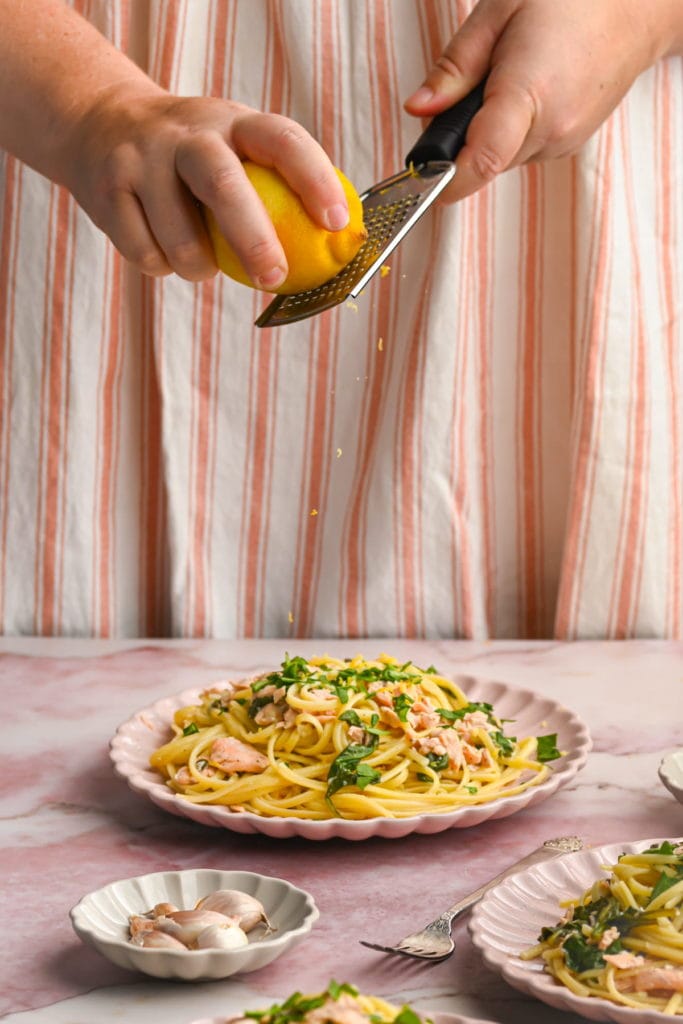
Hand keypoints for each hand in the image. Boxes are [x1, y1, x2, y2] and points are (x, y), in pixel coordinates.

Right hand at [63, 87, 349, 283]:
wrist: (99, 122)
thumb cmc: (191, 155)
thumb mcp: (232, 146)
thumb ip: (274, 185)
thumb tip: (334, 248)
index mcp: (232, 121)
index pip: (282, 140)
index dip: (313, 179)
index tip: (335, 222)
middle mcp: (186, 134)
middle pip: (223, 184)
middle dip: (253, 239)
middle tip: (274, 278)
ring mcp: (141, 159)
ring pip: (180, 239)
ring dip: (200, 268)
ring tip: (204, 264)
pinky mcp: (108, 191)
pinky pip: (147, 255)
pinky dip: (163, 267)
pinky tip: (163, 250)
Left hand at [404, 0, 682, 200]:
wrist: (636, 8)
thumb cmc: (569, 0)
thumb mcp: (497, 14)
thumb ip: (455, 68)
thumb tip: (418, 110)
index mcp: (529, 94)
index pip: (479, 162)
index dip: (441, 179)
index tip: (418, 177)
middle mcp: (550, 130)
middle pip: (479, 162)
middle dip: (458, 139)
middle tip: (465, 91)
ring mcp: (562, 143)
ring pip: (499, 158)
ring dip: (487, 132)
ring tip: (507, 80)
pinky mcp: (568, 146)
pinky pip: (521, 151)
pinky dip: (511, 131)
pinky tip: (528, 91)